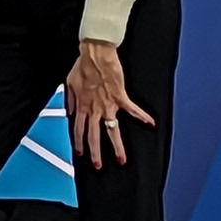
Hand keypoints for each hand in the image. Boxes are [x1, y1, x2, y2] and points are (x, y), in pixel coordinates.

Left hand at [66, 36, 152, 166]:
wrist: (94, 55)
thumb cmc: (83, 66)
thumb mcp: (69, 85)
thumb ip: (70, 101)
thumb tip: (69, 112)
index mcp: (81, 106)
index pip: (78, 130)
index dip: (78, 143)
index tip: (80, 154)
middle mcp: (93, 109)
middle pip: (93, 136)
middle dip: (95, 153)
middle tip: (98, 165)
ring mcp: (107, 105)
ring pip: (111, 130)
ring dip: (116, 146)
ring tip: (122, 159)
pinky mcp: (120, 97)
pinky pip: (132, 109)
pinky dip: (142, 116)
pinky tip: (151, 124)